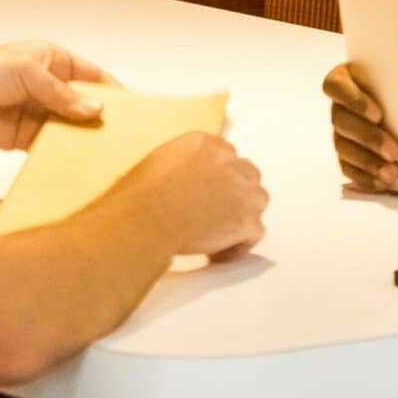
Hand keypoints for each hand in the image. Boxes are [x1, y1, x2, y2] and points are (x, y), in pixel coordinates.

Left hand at [0, 43, 112, 151]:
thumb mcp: (29, 72)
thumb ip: (62, 94)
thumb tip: (93, 110)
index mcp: (53, 60)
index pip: (92, 76)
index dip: (111, 91)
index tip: (132, 108)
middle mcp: (48, 86)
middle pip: (83, 103)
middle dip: (99, 117)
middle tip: (119, 134)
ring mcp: (37, 112)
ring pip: (69, 127)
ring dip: (80, 137)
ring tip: (101, 150)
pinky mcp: (24, 136)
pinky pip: (49, 145)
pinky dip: (60, 152)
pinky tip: (74, 159)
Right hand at [141, 131, 269, 260]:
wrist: (147, 217)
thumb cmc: (139, 195)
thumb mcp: (155, 165)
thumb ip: (176, 168)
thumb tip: (173, 185)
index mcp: (205, 144)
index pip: (226, 155)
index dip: (219, 177)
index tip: (210, 191)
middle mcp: (228, 162)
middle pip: (247, 175)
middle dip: (236, 193)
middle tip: (216, 213)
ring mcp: (242, 191)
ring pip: (257, 201)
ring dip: (242, 216)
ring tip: (218, 234)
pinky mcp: (247, 220)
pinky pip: (255, 233)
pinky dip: (239, 245)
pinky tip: (217, 254)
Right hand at [324, 63, 397, 190]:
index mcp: (347, 79)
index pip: (336, 86)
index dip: (353, 101)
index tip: (378, 115)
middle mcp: (340, 105)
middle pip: (341, 120)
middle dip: (368, 138)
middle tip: (394, 151)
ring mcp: (341, 130)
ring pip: (342, 147)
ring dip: (367, 162)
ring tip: (391, 173)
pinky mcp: (347, 153)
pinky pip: (347, 167)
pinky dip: (364, 177)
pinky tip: (381, 182)